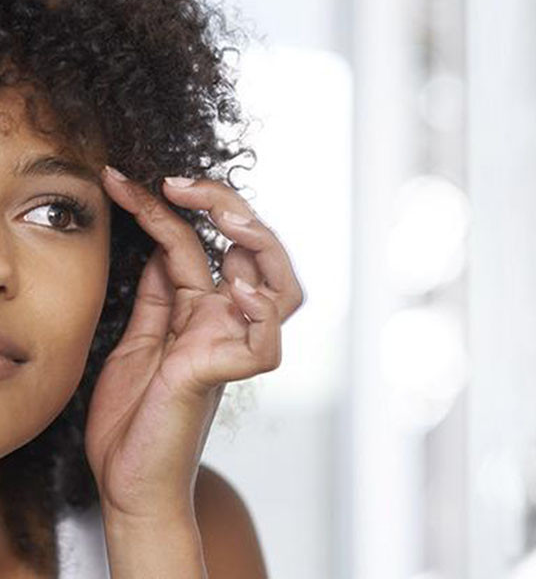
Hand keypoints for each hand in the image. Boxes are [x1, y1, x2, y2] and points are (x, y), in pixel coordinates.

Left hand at [84, 167, 304, 520]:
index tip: (127, 182)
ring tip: (230, 220)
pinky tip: (239, 290)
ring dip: (262, 247)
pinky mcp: (227, 375)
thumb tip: (163, 244)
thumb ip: (158, 293)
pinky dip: (260, 313)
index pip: (201, 244)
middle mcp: (226, 322)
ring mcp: (232, 345)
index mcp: (203, 310)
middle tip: (186, 185)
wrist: (127, 481)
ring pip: (282, 288)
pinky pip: (264, 342)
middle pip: (257, 253)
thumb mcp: (138, 336)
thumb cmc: (136, 414)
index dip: (171, 209)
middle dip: (229, 209)